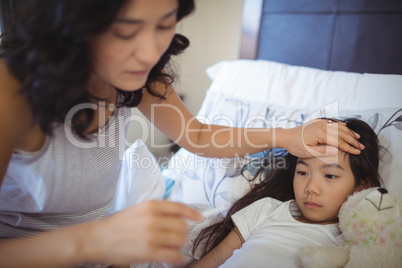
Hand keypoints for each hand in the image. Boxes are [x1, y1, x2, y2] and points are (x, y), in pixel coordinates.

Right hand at [84, 200, 201, 265]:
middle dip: (182, 233)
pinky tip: (174, 258)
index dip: (192, 213)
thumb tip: (179, 215)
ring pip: (180, 240)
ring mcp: (151, 236)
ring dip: (179, 245)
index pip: (179, 207)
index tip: (199, 218)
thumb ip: (158, 210)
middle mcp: (152, 219)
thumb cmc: (118, 225)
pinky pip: (173, 256)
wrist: (97, 238)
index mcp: (150, 206)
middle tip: (175, 237)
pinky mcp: (148, 252)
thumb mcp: (138, 209)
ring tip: (171, 247)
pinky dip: (178, 258)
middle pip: (182, 226)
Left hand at [279, 119, 363, 157]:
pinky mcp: (317, 122)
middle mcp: (322, 126)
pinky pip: (332, 123)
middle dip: (353, 140)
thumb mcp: (308, 152)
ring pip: (338, 127)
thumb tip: (337, 150)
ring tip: (357, 138)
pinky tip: (346, 128)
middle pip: (342, 133)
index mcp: (321, 134)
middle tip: (362, 147)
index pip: (339, 141)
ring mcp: (320, 123)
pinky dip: (340, 126)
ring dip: (349, 133)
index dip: (350, 147)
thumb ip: (323, 151)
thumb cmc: (296, 146)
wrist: (286, 137)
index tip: (358, 152)